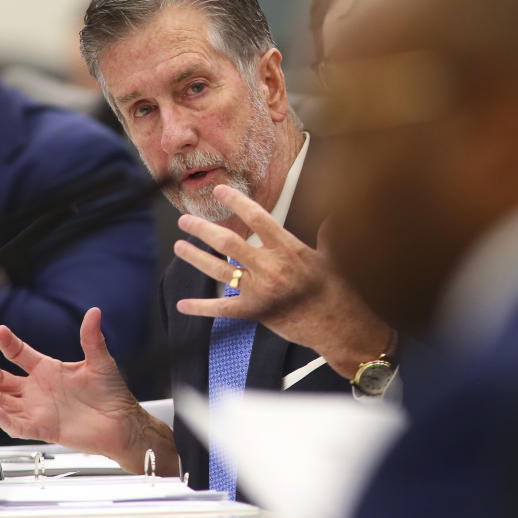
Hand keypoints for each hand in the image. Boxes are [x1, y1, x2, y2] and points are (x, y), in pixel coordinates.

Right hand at [0, 307, 177, 474]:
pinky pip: (17, 426)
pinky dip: (4, 419)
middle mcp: (37, 390)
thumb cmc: (112, 393)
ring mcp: (37, 409)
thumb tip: (94, 312)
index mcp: (48, 370)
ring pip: (3, 401)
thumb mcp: (100, 361)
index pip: (19, 354)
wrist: (121, 423)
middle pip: (2, 379)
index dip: (8, 343)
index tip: (0, 332)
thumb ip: (91, 337)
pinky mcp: (42, 428)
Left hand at [174, 184, 394, 378]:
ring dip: (195, 257)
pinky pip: (222, 309)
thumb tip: (333, 214)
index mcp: (289, 249)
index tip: (220, 191)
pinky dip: (201, 308)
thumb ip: (328, 233)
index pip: (257, 218)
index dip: (236, 202)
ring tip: (179, 246)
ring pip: (219, 270)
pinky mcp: (255, 312)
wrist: (338, 326)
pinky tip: (182, 305)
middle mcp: (271, 267)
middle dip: (202, 229)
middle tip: (185, 221)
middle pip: (228, 242)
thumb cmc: (336, 289)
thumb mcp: (333, 256)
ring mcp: (260, 291)